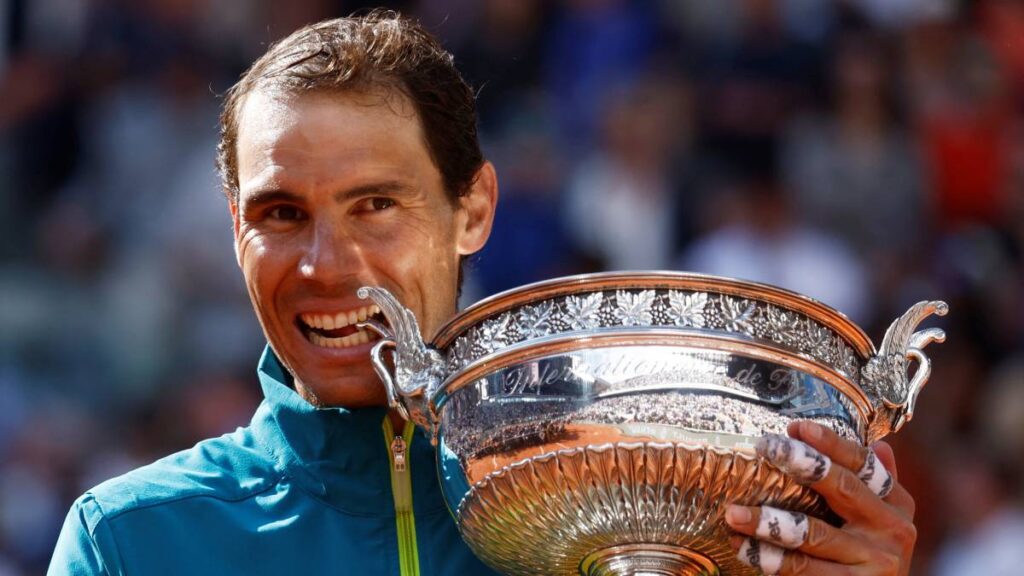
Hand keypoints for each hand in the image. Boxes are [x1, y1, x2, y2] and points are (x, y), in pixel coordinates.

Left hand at [724, 421, 915, 574]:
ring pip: (813, 533)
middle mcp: (892, 530)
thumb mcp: (883, 521)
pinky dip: (769, 558)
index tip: (796, 427)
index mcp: (897, 505)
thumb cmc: (871, 558)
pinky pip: (803, 569)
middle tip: (766, 446)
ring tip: (733, 512)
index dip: (831, 443)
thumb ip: (879, 486)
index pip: (863, 464)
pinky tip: (742, 546)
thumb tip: (878, 443)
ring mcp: (875, 562)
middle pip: (843, 487)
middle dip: (802, 463)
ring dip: (768, 521)